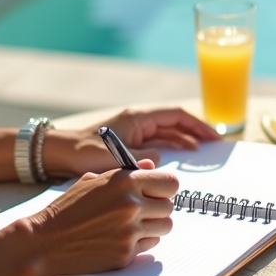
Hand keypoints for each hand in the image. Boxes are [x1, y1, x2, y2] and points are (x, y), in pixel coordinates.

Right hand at [26, 161, 178, 275]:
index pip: (171, 183)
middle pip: (169, 206)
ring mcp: (130, 232)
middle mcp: (131, 205)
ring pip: (165, 227)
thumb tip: (152, 166)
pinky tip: (121, 236)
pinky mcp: (126, 254)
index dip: (165, 187)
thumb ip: (127, 173)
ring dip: (154, 225)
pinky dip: (141, 242)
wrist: (46, 240)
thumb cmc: (68, 208)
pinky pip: (150, 245)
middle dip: (158, 207)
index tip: (158, 191)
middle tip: (143, 209)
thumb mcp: (94, 180)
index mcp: (125, 182)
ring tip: (133, 223)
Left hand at [45, 107, 220, 175]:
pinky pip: (157, 143)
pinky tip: (179, 159)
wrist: (61, 154)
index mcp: (137, 118)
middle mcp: (138, 122)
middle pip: (174, 123)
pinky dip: (171, 149)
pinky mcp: (129, 143)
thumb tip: (161, 159)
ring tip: (202, 153)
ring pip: (167, 134)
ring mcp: (134, 132)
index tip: (213, 137)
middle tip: (214, 146)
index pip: (176, 115)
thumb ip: (141, 158)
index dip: (197, 125)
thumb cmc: (85, 153)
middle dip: (195, 133)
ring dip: (184, 141)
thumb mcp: (116, 158)